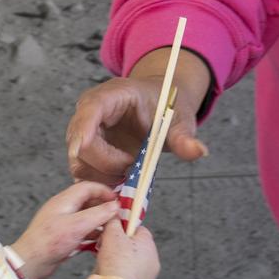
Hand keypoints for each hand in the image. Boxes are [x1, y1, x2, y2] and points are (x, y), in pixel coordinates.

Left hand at [10, 180, 121, 278]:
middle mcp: (63, 208)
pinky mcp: (62, 235)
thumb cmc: (50, 242)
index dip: (104, 191)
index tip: (117, 201)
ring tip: (111, 229)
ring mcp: (62, 222)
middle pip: (87, 201)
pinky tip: (99, 241)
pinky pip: (80, 229)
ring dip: (98, 221)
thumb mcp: (78, 226)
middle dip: (103, 206)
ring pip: (85, 216)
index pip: (88, 187)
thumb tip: (115, 206)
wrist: (30, 261)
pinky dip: (91, 232)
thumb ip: (98, 214)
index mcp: (65, 200)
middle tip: (117, 215)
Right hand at [66, 47, 211, 183]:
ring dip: (102, 177)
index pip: (90, 108)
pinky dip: (99, 183)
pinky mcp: (87, 152)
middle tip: (132, 167)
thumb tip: (198, 151)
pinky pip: (84, 172)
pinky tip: (119, 183)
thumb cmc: (166, 107)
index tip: (82, 149)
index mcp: (113, 95)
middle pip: (82, 142)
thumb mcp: (179, 119)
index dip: (83, 128)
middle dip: (106, 163)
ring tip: (129, 175)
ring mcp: (86, 133)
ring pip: (80, 162)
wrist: (158, 108)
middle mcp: (91, 112)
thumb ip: (184, 137)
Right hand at [94, 217, 159, 278]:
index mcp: (149, 244)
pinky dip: (121, 276)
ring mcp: (149, 277)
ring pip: (132, 263)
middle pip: (134, 247)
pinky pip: (130, 278)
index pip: (138, 229)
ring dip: (120, 262)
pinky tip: (110, 277)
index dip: (123, 229)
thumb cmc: (117, 263)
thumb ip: (114, 222)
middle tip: (106, 248)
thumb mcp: (112, 235)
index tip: (112, 232)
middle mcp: (153, 260)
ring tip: (106, 264)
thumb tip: (115, 215)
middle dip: (119, 247)